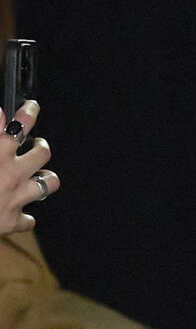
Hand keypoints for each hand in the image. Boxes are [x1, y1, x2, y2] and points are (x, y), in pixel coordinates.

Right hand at [0, 104, 58, 237]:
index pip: (21, 124)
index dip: (29, 112)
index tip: (31, 107)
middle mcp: (12, 173)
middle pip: (42, 153)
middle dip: (41, 147)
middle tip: (37, 145)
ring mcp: (15, 197)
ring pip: (49, 184)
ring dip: (46, 179)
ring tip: (41, 177)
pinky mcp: (12, 221)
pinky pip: (28, 220)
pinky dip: (25, 218)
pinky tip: (20, 214)